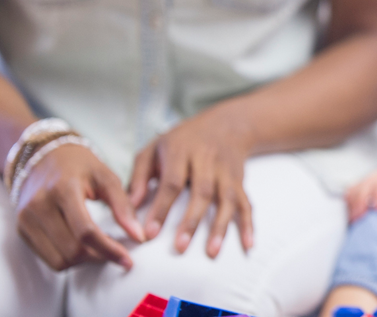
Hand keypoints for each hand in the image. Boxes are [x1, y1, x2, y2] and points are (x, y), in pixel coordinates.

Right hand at [14, 143, 145, 270]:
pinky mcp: (21, 229)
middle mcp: (39, 205)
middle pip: (72, 250)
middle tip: (115, 251)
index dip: (109, 250)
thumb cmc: (81, 166)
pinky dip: (68, 259)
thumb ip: (123, 207)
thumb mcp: (106, 178)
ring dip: (83, 261)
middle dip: (99, 257)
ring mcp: (26, 219)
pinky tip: (81, 246)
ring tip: (99, 248)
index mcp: (63, 189)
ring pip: (59, 260)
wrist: (43, 156)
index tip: (127, 260)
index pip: (85, 231)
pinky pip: (47, 258)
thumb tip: (138, 237)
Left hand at [128, 110, 253, 257]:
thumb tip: (128, 206)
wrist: (226, 124)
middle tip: (180, 247)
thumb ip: (138, 177)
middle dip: (192, 221)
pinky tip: (247, 243)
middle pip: (202, 192)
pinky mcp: (239, 181)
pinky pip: (246, 203)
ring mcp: (226, 171)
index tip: (150, 233)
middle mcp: (207, 160)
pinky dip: (248, 224)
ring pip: (226, 199)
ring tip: (212, 251)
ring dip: (220, 226)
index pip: (171, 182)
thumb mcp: (154, 149)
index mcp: (180, 152)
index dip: (161, 208)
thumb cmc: (182, 141)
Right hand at [344, 167, 376, 221]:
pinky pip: (354, 191)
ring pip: (358, 186)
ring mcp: (376, 180)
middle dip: (362, 200)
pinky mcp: (370, 187)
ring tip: (353, 219)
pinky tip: (351, 216)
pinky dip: (350, 202)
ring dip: (353, 202)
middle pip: (368, 183)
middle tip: (360, 218)